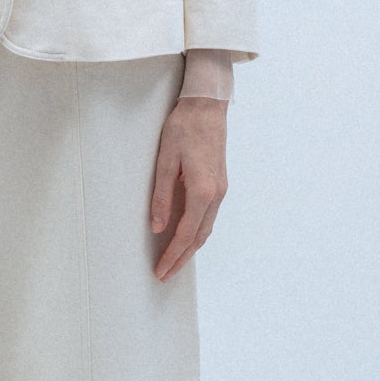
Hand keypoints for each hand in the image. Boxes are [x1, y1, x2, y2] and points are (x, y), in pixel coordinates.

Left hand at [150, 97, 227, 280]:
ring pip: (206, 229)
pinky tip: (188, 237)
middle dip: (181, 259)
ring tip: (174, 262)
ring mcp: (221, 190)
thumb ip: (162, 196)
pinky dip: (198, 233)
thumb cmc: (184, 128)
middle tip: (165, 275)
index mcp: (202, 191)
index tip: (160, 270)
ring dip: (190, 248)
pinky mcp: (219, 184)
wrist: (207, 106)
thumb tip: (158, 226)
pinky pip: (209, 217)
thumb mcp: (166, 161)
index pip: (185, 233)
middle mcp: (216, 195)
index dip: (172, 255)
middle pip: (198, 237)